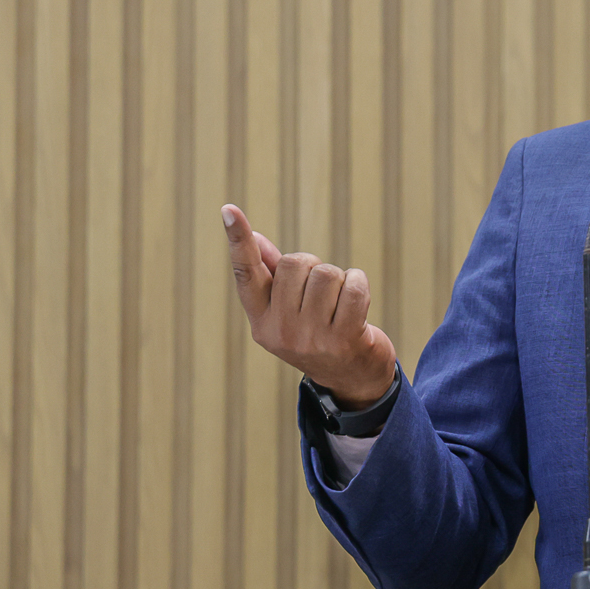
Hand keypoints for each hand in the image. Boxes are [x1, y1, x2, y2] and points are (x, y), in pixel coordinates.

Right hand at [221, 204, 397, 407]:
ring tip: (340, 304)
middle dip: (314, 267)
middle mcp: (281, 331)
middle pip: (295, 263)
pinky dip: (360, 284)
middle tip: (323, 295)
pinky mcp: (344, 339)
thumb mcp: (290, 310)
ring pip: (325, 273)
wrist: (353, 379)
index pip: (247, 274)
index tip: (229, 209)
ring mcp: (311, 338)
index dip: (239, 241)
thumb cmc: (319, 334)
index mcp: (262, 321)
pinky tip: (359, 302)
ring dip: (340, 279)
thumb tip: (255, 237)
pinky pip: (353, 287)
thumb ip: (272, 276)